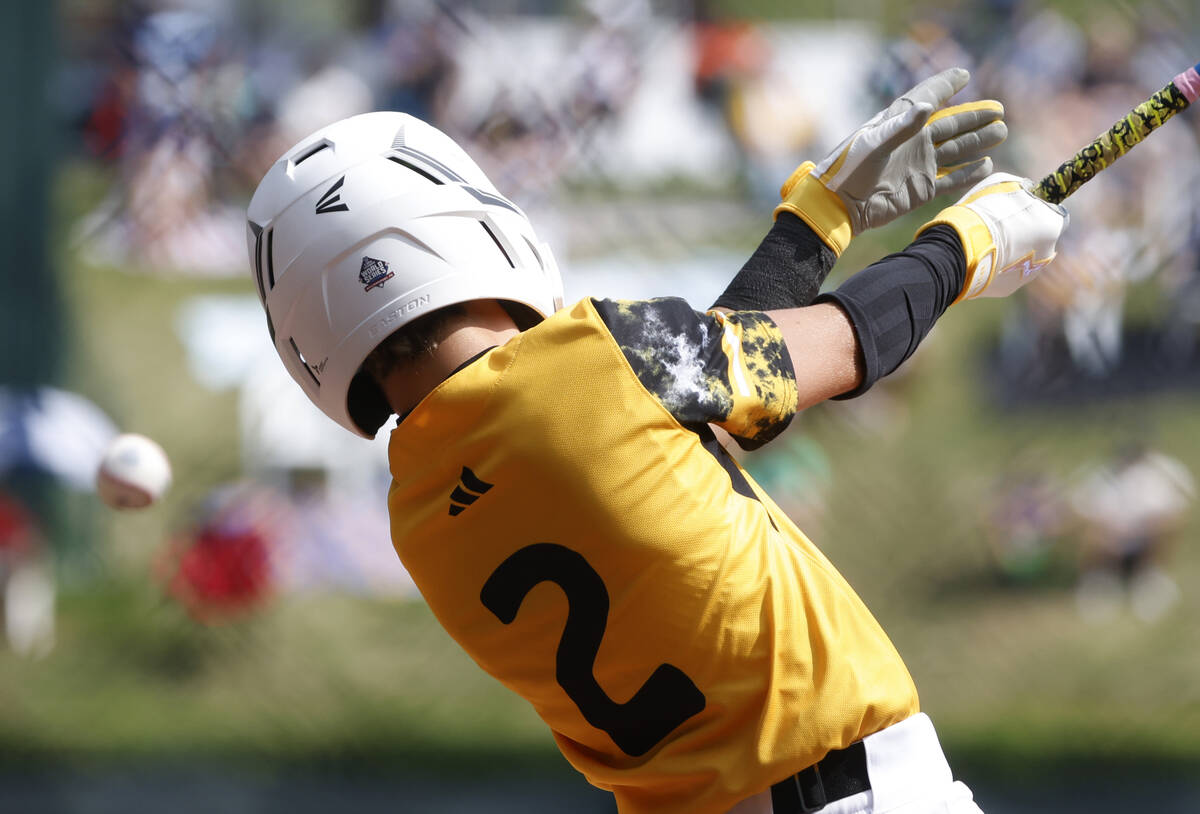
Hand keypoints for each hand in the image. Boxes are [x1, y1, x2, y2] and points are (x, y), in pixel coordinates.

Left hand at [776, 67, 1006, 254]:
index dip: (945, 86)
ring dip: (977, 142)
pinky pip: (950, 180)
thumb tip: (927, 105)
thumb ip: (901, 126)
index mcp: (899, 124)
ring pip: (956, 150)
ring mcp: (919, 166)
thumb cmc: (851, 169)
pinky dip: (967, 173)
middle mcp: (913, 142)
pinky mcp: (921, 189)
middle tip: (999, 110)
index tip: (964, 74)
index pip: (928, 98)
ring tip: (1000, 132)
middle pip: (951, 125)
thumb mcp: (874, 144)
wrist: (841, 206)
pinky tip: (985, 165)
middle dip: (974, 117)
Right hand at [918, 172, 1068, 300]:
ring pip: (1024, 258)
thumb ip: (1023, 188)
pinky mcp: (1008, 288)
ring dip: (1012, 250)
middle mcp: (1047, 252)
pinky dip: (998, 266)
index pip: (1056, 213)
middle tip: (1000, 225)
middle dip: (1026, 230)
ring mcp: (1028, 274)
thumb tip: (1026, 190)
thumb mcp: (1004, 184)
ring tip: (987, 243)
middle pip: (1040, 237)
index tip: (1022, 205)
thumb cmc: (982, 214)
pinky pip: (1007, 273)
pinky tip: (981, 258)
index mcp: (1052, 225)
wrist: (957, 252)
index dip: (1039, 207)